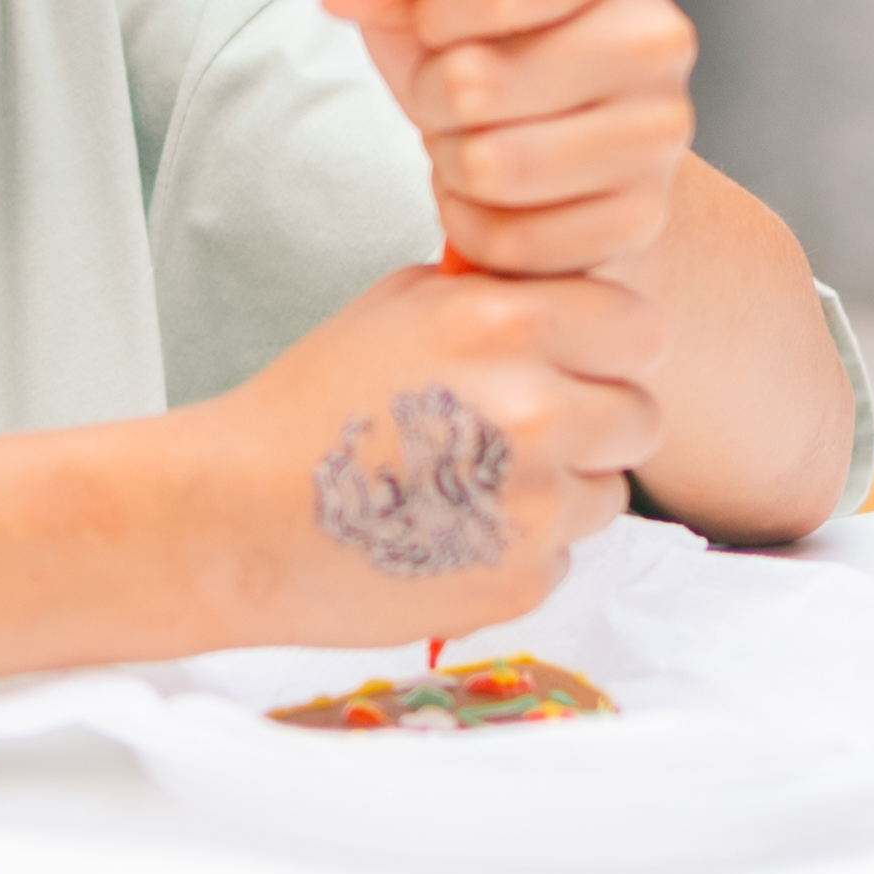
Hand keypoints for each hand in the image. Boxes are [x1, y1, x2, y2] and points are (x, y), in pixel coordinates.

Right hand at [182, 263, 658, 648]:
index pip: (639, 327)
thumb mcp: (398, 306)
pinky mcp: (522, 578)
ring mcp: (534, 503)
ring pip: (610, 492)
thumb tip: (570, 296)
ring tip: (467, 487)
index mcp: (506, 323)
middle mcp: (535, 409)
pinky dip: (520, 548)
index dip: (605, 347)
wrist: (233, 516)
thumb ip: (498, 295)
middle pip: (641, 415)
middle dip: (594, 422)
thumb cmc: (306, 406)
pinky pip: (564, 555)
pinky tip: (447, 533)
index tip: (570, 363)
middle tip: (519, 433)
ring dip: (562, 491)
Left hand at [320, 0, 694, 279]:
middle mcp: (659, 38)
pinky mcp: (640, 218)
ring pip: (492, 168)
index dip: (432, 12)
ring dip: (451, 163)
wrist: (572, 135)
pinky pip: (511, 239)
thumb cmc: (493, 43)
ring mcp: (661, 135)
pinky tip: (491, 195)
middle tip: (450, 98)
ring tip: (472, 140)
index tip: (438, 23)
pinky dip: (473, 224)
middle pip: (476, 81)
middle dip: (432, 97)